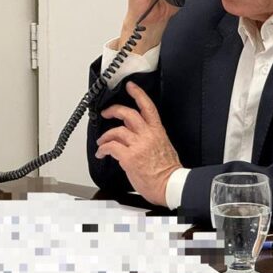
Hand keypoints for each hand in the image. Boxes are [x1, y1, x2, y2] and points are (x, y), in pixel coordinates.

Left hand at [95, 81, 182, 205]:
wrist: (170, 185)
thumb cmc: (168, 171)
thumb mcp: (164, 146)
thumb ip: (150, 137)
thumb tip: (136, 135)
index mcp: (158, 131)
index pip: (148, 107)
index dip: (138, 94)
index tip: (130, 86)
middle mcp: (147, 135)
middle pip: (128, 114)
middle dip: (114, 110)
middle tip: (107, 112)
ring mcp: (138, 146)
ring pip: (116, 131)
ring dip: (105, 135)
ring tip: (102, 141)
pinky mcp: (129, 158)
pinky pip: (110, 147)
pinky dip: (103, 149)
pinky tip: (101, 153)